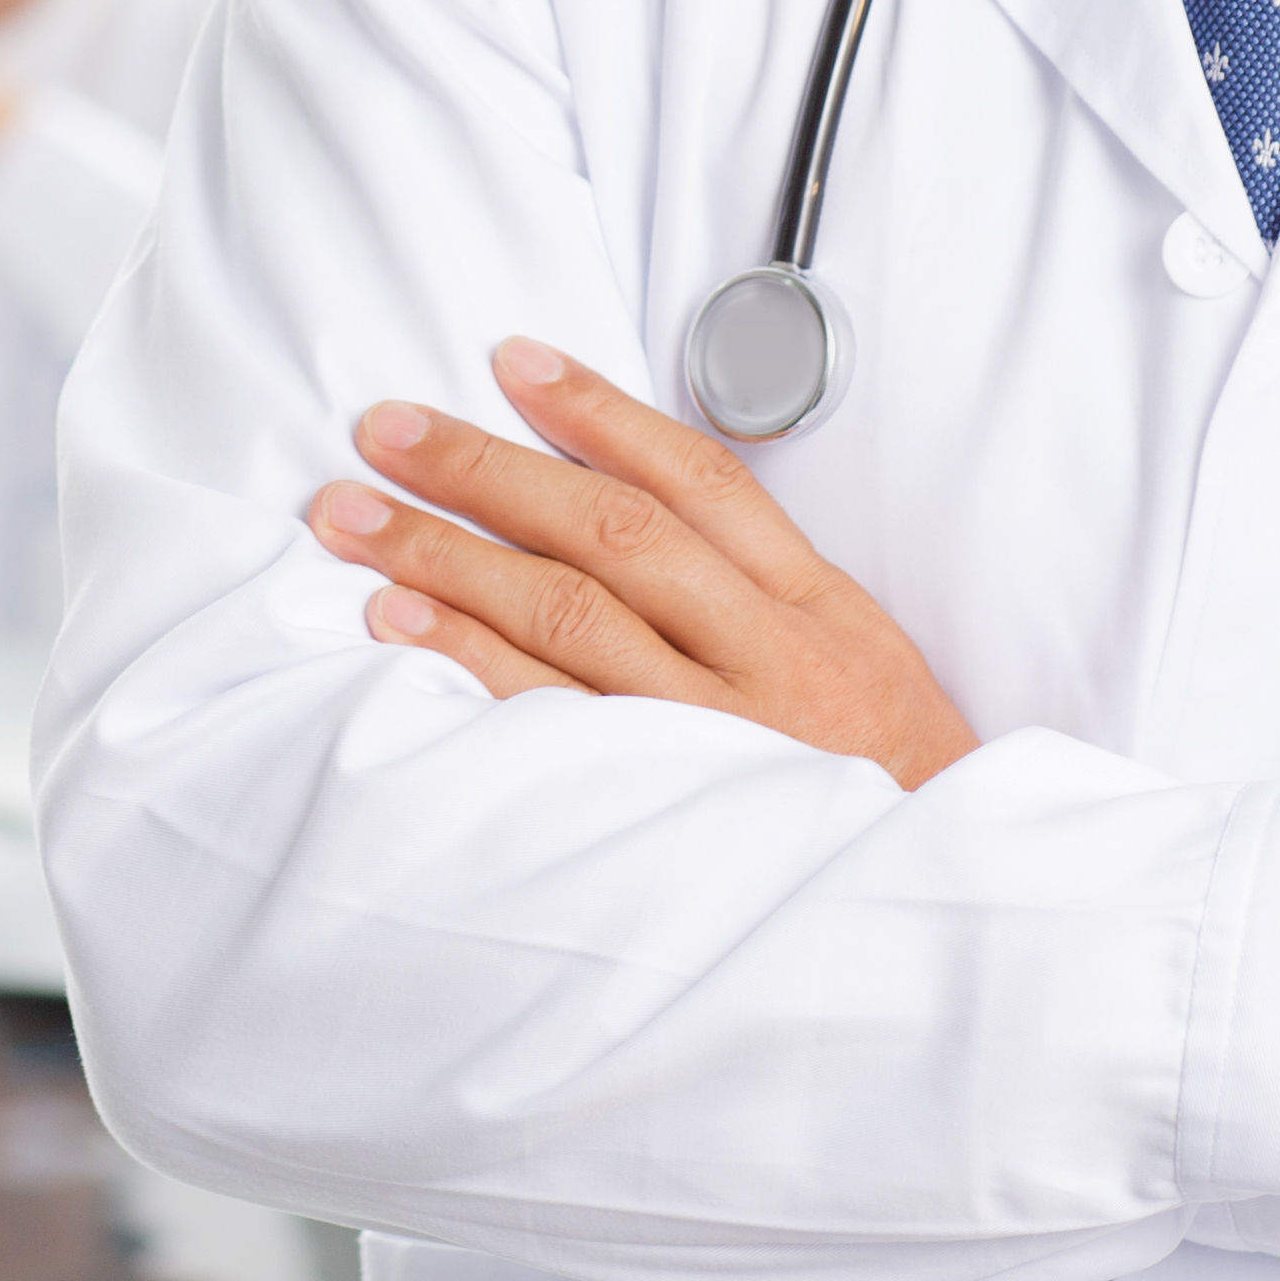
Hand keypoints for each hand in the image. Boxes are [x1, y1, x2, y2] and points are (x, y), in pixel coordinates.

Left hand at [302, 337, 981, 788]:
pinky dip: (470, 663)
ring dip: (448, 557)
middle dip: (486, 470)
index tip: (510, 360)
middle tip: (384, 430)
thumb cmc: (888, 787)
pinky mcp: (663, 809)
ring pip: (569, 615)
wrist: (925, 920)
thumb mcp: (860, 658)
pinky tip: (401, 624)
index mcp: (816, 608)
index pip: (700, 480)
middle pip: (612, 533)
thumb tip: (626, 495)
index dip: (599, 411)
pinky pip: (551, 722)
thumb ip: (758, 582)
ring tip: (354, 520)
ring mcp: (711, 736)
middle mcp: (765, 659)